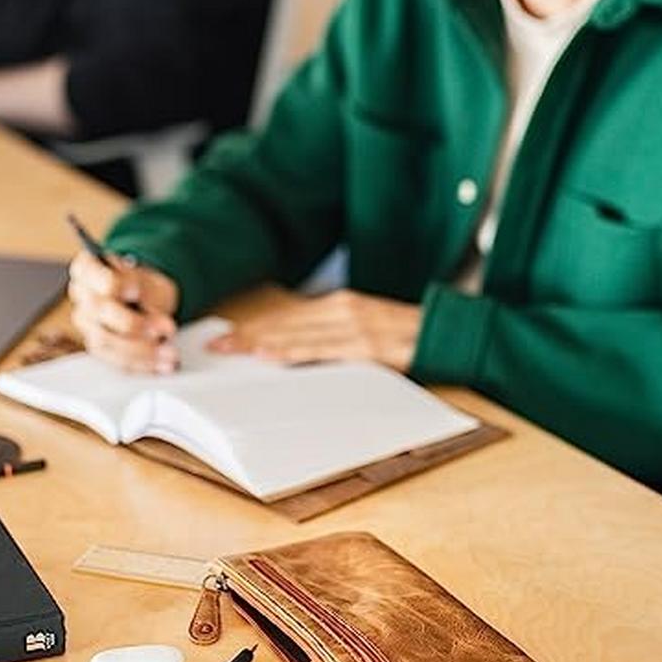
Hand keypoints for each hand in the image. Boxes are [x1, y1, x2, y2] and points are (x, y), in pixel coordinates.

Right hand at [68, 251, 179, 372]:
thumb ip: (147, 293)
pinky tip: (162, 364)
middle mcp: (82, 296)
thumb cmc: (143, 285)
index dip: (115, 285)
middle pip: (100, 311)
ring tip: (170, 353)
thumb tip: (154, 316)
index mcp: (88, 268)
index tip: (136, 291)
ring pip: (106, 341)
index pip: (93, 275)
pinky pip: (115, 360)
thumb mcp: (149, 279)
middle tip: (165, 328)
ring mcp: (87, 324)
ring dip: (142, 351)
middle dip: (134, 324)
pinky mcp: (98, 347)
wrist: (145, 301)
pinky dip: (141, 364)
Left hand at [208, 289, 421, 371]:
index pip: (287, 317)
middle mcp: (342, 309)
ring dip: (261, 341)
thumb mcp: (364, 329)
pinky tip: (270, 355)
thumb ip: (333, 336)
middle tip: (215, 344)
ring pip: (298, 334)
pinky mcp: (366, 344)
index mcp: (340, 306)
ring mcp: (353, 325)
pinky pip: (322, 349)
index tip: (225, 333)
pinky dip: (294, 351)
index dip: (255, 325)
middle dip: (248, 333)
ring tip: (232, 349)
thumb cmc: (404, 336)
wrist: (446, 333)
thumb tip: (297, 350)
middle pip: (285, 322)